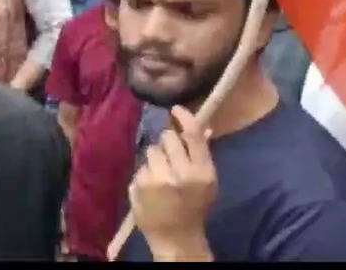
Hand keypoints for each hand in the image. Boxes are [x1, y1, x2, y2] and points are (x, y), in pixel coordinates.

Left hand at [129, 105, 215, 259]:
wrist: (175, 237)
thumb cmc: (194, 206)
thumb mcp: (207, 182)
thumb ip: (202, 153)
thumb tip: (204, 126)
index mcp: (202, 172)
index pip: (192, 135)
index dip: (184, 117)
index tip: (175, 109)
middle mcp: (180, 173)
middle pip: (168, 138)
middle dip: (168, 142)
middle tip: (170, 156)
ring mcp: (156, 179)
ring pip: (151, 149)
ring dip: (155, 158)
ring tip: (161, 175)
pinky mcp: (138, 185)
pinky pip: (140, 166)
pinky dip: (145, 173)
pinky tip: (151, 187)